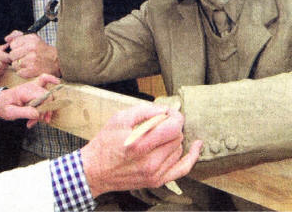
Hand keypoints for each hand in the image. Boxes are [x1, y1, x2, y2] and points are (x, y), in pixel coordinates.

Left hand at [0, 74, 60, 127]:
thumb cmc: (3, 107)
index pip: (42, 97)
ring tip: (36, 119)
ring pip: (47, 93)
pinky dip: (51, 80)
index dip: (45, 108)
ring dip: (46, 106)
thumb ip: (24, 113)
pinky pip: (44, 79)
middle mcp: (30, 86)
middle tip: (39, 121)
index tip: (41, 119)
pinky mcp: (33, 86)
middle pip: (46, 97)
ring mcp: (32, 85)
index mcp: (24, 91)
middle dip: (45, 110)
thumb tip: (38, 114)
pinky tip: (57, 82)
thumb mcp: (11, 113)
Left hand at [5, 30, 60, 77]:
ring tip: (27, 63)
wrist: (56, 61)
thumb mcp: (32, 38)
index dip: (16, 48)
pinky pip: (19, 72)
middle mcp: (31, 48)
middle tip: (23, 58)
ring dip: (19, 65)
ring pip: (14, 64)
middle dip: (16, 57)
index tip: (21, 50)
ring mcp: (31, 60)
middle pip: (12, 55)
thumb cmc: (42, 50)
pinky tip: (28, 69)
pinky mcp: (32, 70)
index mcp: (31, 39)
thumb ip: (17, 36)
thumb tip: (6, 39)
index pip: (13, 44)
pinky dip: (22, 72)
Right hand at [81, 104, 201, 196]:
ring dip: (173, 139)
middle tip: (161, 122)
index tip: (170, 112)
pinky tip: (196, 147)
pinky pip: (182, 168)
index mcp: (139, 144)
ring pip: (179, 149)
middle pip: (177, 137)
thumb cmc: (105, 143)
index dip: (174, 116)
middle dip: (172, 126)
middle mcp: (149, 161)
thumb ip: (144, 111)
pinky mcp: (157, 181)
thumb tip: (165, 110)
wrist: (95, 170)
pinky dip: (191, 156)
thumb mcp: (120, 119)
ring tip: (158, 136)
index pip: (172, 127)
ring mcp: (155, 173)